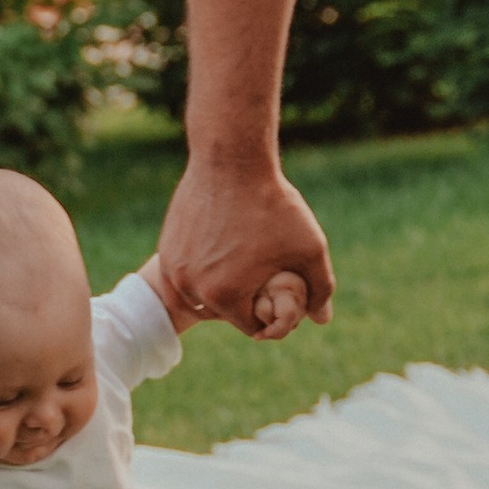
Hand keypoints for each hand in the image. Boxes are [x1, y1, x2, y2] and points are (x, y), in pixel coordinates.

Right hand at [155, 154, 333, 334]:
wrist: (232, 161)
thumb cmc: (273, 204)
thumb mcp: (310, 248)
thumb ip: (321, 288)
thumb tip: (323, 319)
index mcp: (225, 296)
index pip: (251, 328)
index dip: (270, 315)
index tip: (278, 291)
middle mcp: (191, 287)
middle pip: (223, 315)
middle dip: (243, 303)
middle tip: (261, 276)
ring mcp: (173, 267)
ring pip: (197, 300)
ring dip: (216, 294)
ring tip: (238, 270)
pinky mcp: (166, 248)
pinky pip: (179, 280)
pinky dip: (197, 278)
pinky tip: (218, 260)